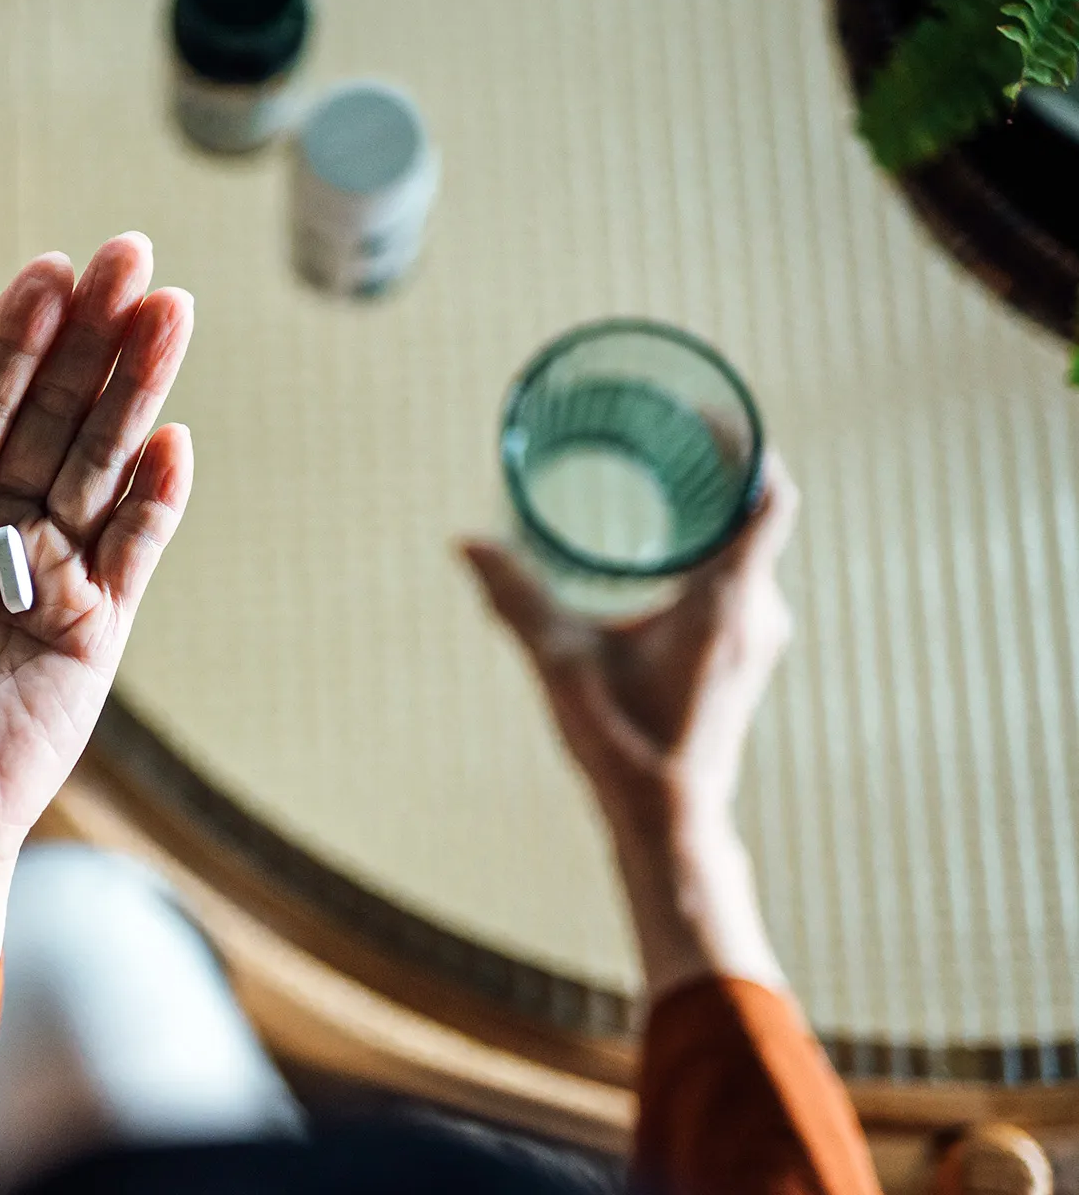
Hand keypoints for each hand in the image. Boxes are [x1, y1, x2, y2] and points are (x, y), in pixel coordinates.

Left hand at [0, 234, 193, 1003]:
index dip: (15, 340)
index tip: (50, 270)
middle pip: (53, 415)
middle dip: (93, 338)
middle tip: (136, 258)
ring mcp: (52, 576)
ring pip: (101, 464)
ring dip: (137, 391)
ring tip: (172, 312)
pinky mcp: (97, 628)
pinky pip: (134, 551)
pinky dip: (155, 498)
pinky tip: (175, 438)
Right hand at [464, 453, 799, 995]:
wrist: (669, 819)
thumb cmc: (622, 744)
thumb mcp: (561, 663)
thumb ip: (515, 598)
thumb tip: (466, 542)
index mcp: (727, 602)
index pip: (766, 496)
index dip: (745, 444)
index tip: (704, 414)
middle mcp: (758, 612)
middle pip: (758, 512)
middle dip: (718, 466)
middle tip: (666, 432)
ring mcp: (759, 635)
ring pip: (750, 546)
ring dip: (715, 508)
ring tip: (663, 475)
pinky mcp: (745, 655)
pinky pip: (742, 576)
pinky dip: (713, 546)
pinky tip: (668, 543)